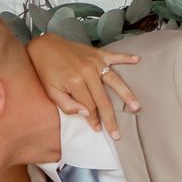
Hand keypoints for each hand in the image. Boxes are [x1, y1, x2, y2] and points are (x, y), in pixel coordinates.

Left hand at [24, 33, 141, 138]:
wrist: (43, 46)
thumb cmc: (46, 71)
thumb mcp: (50, 92)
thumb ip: (67, 105)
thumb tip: (87, 114)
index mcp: (75, 82)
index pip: (90, 106)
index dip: (94, 120)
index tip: (98, 129)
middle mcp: (87, 71)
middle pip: (103, 99)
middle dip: (110, 118)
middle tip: (117, 134)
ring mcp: (94, 61)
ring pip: (115, 81)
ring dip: (127, 95)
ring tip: (136, 107)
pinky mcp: (97, 53)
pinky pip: (115, 56)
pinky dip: (126, 57)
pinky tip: (137, 60)